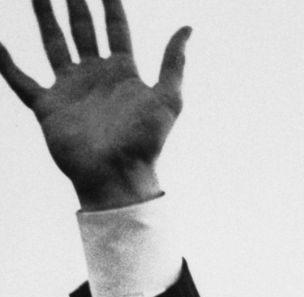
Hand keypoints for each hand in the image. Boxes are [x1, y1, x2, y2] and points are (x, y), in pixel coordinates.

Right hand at [0, 0, 190, 209]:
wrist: (117, 175)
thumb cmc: (146, 141)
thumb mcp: (168, 99)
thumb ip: (174, 63)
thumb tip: (187, 27)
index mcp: (124, 72)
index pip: (115, 28)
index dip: (110, 4)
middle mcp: (95, 75)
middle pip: (82, 29)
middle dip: (74, 3)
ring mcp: (70, 89)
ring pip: (53, 44)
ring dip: (45, 18)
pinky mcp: (48, 106)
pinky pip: (21, 80)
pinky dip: (6, 63)